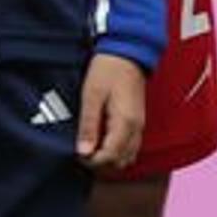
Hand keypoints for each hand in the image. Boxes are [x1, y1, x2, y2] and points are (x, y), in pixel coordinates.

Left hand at [77, 55, 147, 171]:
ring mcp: (139, 126)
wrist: (126, 53)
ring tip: (91, 146)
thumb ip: (89, 126)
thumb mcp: (92, 96)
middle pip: (121, 161)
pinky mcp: (138, 122)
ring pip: (128, 156)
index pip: (110, 156)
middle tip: (82, 151)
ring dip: (110, 158)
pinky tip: (102, 140)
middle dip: (101, 162)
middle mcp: (136, 129)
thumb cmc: (107, 71)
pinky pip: (131, 146)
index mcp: (125, 123)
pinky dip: (117, 150)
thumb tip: (83, 152)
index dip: (92, 161)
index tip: (76, 155)